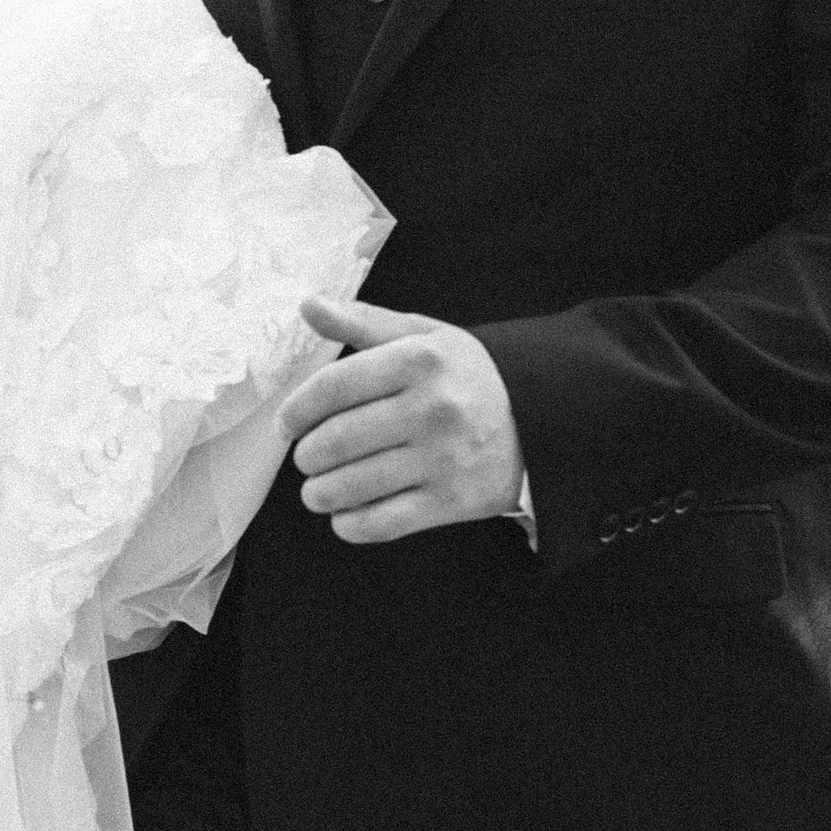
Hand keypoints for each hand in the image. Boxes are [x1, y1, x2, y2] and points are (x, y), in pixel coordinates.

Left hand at [282, 295, 525, 543]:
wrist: (543, 420)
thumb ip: (363, 322)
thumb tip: (308, 305)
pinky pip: (382, 523)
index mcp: (420, 360)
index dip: (297, 409)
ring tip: (317, 489)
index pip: (333, 387)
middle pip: (336, 440)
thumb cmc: (466, 376)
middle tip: (306, 458)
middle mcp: (432, 409)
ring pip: (352, 486)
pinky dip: (350, 524)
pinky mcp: (453, 501)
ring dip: (320, 493)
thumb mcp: (423, 336)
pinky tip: (344, 515)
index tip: (286, 424)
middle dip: (307, 455)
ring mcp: (443, 459)